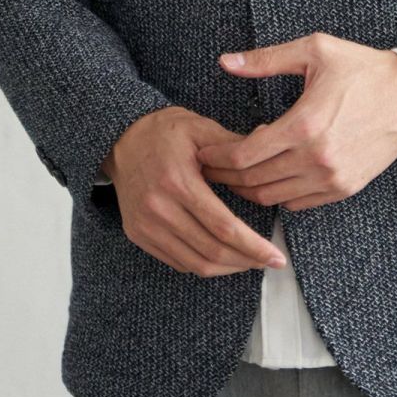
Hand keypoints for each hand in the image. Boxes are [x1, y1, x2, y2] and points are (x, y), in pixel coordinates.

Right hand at [103, 106, 287, 276]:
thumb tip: (270, 146)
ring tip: (250, 261)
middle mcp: (159, 209)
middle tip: (270, 261)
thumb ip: (234, 144)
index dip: (253, 246)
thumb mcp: (200, 128)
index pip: (223, 227)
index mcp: (178, 182)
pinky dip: (203, 264)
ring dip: (227, 268)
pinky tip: (222, 256)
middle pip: (211, 251)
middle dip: (246, 261)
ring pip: (194, 264)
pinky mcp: (138, 234)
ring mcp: (145, 226)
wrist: (120, 138)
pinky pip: (177, 262)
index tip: (276, 256)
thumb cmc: (165, 131)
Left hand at [196, 31, 396, 210]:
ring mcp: (332, 178)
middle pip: (254, 182)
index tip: (202, 153)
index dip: (217, 158)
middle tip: (209, 169)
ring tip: (235, 174)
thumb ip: (266, 60)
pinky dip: (278, 193)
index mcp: (304, 125)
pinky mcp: (345, 188)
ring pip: (274, 197)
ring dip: (250, 188)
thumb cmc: (363, 69)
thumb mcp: (314, 51)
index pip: (245, 155)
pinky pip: (299, 203)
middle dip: (225, 177)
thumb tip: (226, 61)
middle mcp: (317, 159)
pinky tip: (271, 174)